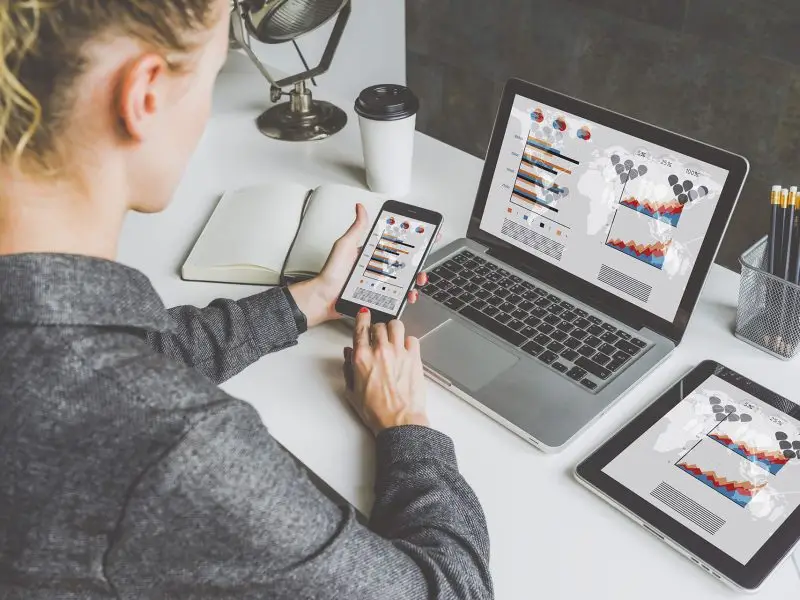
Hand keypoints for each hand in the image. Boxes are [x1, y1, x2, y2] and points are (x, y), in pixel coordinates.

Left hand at [289, 203, 428, 327]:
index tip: (426, 234)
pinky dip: (406, 296)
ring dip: (416, 279)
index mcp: (372, 253)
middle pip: (405, 262)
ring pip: (405, 280)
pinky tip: (408, 295)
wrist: (323, 298)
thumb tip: (360, 208)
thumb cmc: (331, 273)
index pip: (396, 242)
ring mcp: (380, 282)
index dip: (412, 239)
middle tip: (422, 260)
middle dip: (419, 261)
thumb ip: (356, 228)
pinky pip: (397, 296)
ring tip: (417, 280)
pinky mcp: (380, 297)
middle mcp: (378, 267)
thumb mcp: (345, 246)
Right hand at [342, 308, 428, 435]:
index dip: (362, 317)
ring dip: (393, 329)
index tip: (363, 314)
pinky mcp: (414, 358)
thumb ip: (348, 369)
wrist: (399, 421)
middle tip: (378, 336)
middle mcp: (380, 351)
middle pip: (379, 326)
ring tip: (393, 337)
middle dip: (377, 329)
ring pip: (396, 326)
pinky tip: (405, 350)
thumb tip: (348, 354)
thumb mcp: (352, 392)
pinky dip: (408, 342)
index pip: (361, 328)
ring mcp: (399, 353)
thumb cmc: (376, 411)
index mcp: (362, 358)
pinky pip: (412, 339)